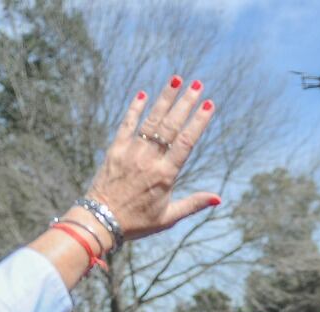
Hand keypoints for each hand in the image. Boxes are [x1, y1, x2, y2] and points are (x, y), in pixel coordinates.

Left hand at [85, 77, 219, 243]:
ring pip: (151, 120)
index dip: (198, 122)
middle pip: (170, 126)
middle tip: (197, 84)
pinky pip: (126, 125)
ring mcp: (131, 152)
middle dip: (185, 103)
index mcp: (164, 175)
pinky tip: (143, 94)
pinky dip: (134, 109)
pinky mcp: (115, 150)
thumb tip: (218, 198)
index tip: (208, 104)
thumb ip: (193, 204)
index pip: (185, 142)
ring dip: (164, 99)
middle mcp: (149, 160)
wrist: (101, 221)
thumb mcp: (168, 218)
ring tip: (176, 80)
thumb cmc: (136, 223)